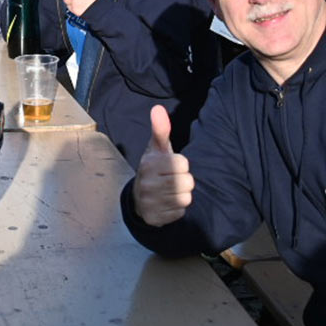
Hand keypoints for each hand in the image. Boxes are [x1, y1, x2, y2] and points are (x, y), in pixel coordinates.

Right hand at [133, 106, 193, 226]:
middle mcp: (148, 183)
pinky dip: (176, 209)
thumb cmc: (154, 169)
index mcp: (149, 164)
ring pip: (185, 198)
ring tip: (169, 192)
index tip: (170, 167)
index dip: (180, 165)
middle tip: (171, 180)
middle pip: (187, 182)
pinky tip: (167, 204)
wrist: (138, 198)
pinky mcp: (155, 218)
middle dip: (183, 181)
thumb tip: (158, 108)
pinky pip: (180, 212)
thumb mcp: (156, 149)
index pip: (183, 164)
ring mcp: (150, 202)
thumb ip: (160, 130)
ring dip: (181, 195)